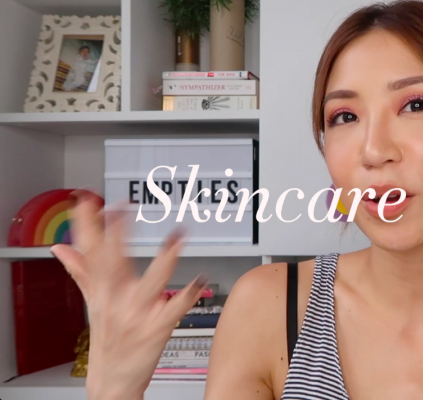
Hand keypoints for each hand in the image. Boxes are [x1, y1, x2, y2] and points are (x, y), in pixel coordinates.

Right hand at [51, 192, 206, 399]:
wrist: (115, 382)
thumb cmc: (109, 340)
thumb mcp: (94, 303)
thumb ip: (81, 271)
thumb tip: (61, 248)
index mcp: (103, 290)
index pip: (92, 252)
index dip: (88, 227)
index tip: (88, 201)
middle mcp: (117, 300)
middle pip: (115, 263)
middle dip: (118, 235)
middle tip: (123, 208)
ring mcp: (137, 315)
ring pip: (151, 283)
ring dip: (164, 259)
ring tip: (177, 237)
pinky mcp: (157, 329)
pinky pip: (175, 309)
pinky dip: (188, 295)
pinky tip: (200, 280)